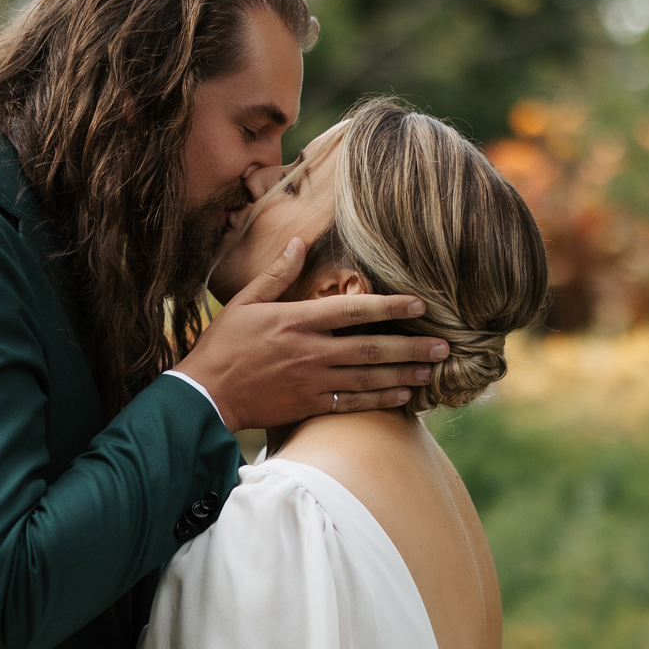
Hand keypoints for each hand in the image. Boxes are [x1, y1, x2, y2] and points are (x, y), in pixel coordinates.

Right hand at [180, 238, 447, 433]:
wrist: (204, 394)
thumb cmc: (223, 346)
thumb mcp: (244, 302)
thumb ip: (276, 275)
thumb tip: (298, 242)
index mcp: (298, 320)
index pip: (354, 310)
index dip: (390, 307)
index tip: (419, 305)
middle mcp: (311, 351)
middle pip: (371, 348)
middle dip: (411, 347)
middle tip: (444, 346)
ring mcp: (313, 381)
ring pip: (368, 378)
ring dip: (404, 374)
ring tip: (432, 370)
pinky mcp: (309, 406)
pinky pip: (353, 404)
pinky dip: (380, 400)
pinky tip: (403, 396)